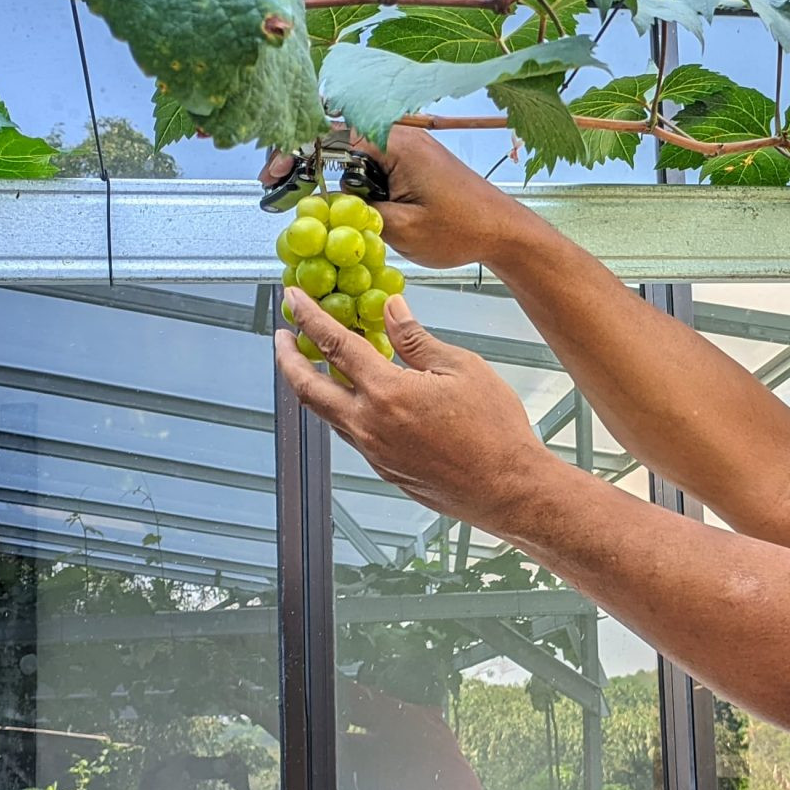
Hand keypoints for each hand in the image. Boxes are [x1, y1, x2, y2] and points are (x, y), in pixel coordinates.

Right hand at [259, 126, 535, 271]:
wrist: (504, 231)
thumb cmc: (464, 229)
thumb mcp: (402, 229)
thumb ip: (358, 213)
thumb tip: (322, 208)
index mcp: (396, 143)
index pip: (331, 135)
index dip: (295, 152)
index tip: (274, 173)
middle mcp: (400, 135)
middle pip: (337, 137)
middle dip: (303, 159)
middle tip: (275, 184)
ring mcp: (407, 147)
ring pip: (352, 150)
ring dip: (325, 169)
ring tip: (296, 193)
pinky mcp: (412, 161)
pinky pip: (370, 161)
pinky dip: (348, 177)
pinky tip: (335, 200)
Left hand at [274, 287, 559, 536]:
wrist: (508, 488)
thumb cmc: (495, 431)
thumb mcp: (461, 367)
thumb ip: (416, 338)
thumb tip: (391, 310)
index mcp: (387, 393)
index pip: (333, 345)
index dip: (308, 318)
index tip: (292, 301)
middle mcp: (369, 426)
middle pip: (307, 388)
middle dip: (287, 359)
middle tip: (282, 337)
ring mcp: (374, 452)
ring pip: (326, 413)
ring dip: (313, 384)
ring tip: (315, 363)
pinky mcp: (385, 469)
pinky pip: (351, 432)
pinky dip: (342, 407)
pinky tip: (358, 396)